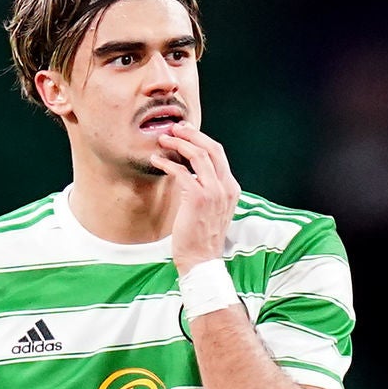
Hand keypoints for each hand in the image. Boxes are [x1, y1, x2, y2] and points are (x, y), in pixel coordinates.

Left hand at [154, 124, 241, 273]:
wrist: (201, 260)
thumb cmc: (202, 237)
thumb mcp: (212, 210)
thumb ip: (209, 190)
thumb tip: (192, 172)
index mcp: (231, 188)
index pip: (218, 153)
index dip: (201, 139)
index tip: (185, 133)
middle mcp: (226, 186)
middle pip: (211, 147)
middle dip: (191, 134)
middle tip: (174, 128)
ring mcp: (213, 191)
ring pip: (197, 154)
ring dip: (178, 143)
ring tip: (163, 140)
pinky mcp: (197, 197)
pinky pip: (180, 171)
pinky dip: (166, 162)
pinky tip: (156, 161)